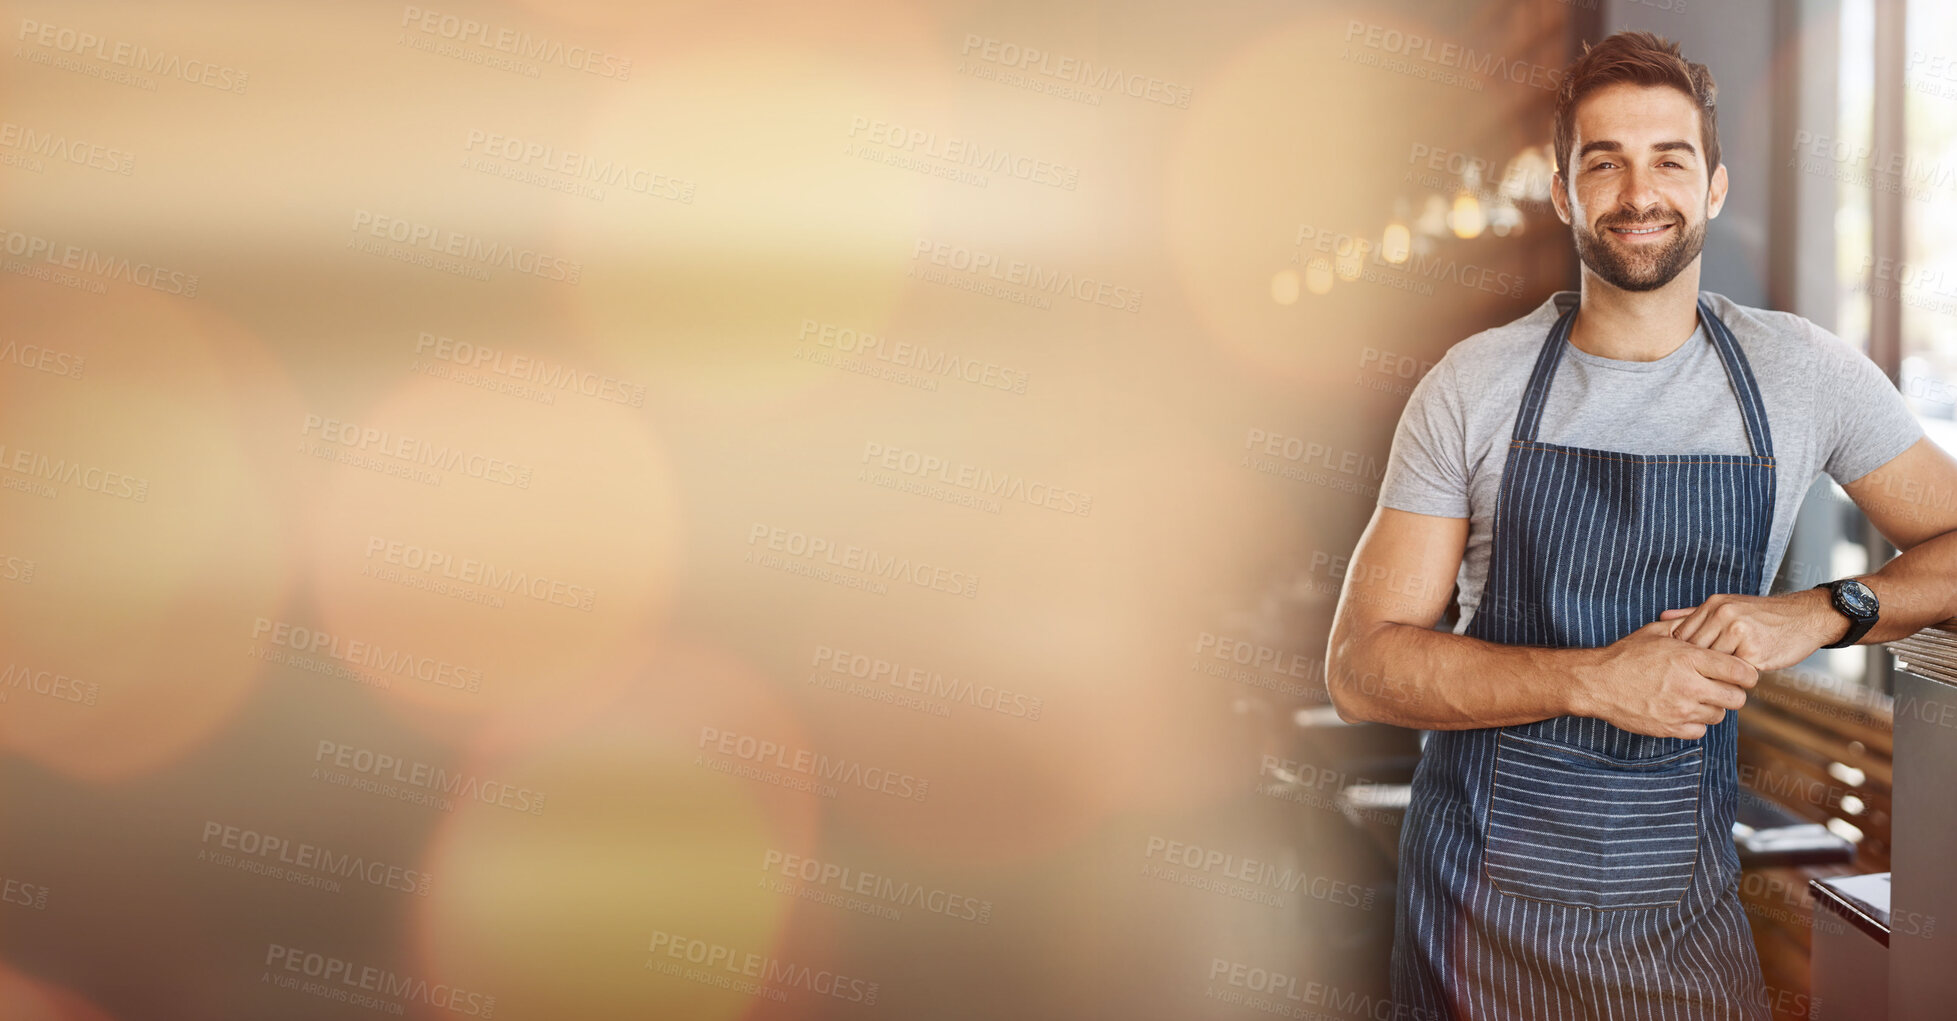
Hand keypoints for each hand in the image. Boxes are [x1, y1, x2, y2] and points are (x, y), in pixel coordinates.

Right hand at [1571, 619, 1758, 739]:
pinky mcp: (1670, 728)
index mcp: (1689, 659)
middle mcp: (1689, 686)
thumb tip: (1709, 620)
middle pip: (1737, 698)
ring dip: (1712, 706)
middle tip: (1719, 685)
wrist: (1596, 683)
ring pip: (1719, 715)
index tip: (1740, 673)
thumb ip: (1687, 627)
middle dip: (1732, 691)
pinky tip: (1682, 709)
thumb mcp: (1656, 632)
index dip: (1746, 673)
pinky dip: (1695, 722)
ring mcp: (1680, 710)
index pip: (1742, 673)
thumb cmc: (1626, 655)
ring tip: (1695, 696)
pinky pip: (1700, 730)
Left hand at [1656, 590, 1845, 672]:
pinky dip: (1733, 678)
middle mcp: (1723, 615)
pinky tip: (1737, 676)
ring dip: (1714, 674)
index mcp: (1713, 605)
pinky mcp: (1753, 652)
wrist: (1806, 617)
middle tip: (1693, 678)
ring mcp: (1738, 632)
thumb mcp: (1728, 607)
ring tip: (1718, 677)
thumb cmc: (1763, 617)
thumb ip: (1694, 614)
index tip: (1681, 666)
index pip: (1682, 635)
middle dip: (1694, 667)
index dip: (1681, 655)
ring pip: (1711, 664)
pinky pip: (1732, 673)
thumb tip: (1661, 617)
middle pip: (1693, 651)